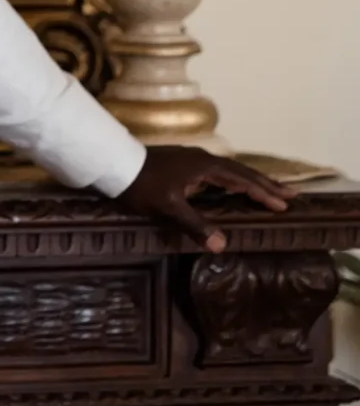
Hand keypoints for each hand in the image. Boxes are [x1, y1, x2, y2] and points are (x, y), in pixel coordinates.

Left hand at [113, 146, 292, 250]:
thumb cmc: (142, 187)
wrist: (115, 164)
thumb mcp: (168, 208)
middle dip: (266, 184)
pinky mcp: (186, 163)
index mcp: (205, 167)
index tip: (284, 204)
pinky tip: (236, 187)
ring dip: (252, 181)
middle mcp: (204, 159)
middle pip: (242, 172)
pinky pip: (221, 171)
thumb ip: (195, 225)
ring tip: (271, 191)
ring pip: (232, 170)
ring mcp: (195, 160)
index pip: (242, 180)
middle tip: (290, 195)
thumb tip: (222, 245)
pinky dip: (236, 180)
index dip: (263, 193)